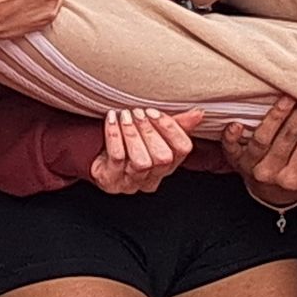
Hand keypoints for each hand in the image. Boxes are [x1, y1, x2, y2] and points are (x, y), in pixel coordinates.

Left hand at [91, 107, 205, 194]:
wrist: (96, 158)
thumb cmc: (128, 145)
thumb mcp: (153, 134)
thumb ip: (177, 124)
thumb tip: (199, 113)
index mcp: (168, 166)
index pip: (182, 149)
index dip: (171, 129)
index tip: (155, 112)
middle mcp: (152, 178)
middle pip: (162, 158)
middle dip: (150, 131)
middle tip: (137, 113)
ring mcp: (131, 183)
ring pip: (141, 161)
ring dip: (133, 134)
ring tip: (124, 116)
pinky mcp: (111, 181)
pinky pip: (117, 158)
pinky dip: (115, 136)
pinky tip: (112, 120)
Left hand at [220, 97, 296, 200]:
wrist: (271, 194)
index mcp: (295, 180)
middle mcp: (271, 174)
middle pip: (287, 139)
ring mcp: (251, 166)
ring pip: (262, 138)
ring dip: (275, 116)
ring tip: (288, 98)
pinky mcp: (234, 160)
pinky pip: (229, 148)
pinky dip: (231, 136)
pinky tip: (237, 123)